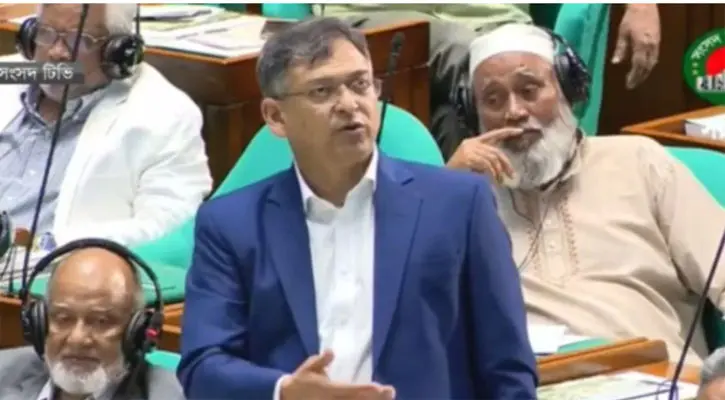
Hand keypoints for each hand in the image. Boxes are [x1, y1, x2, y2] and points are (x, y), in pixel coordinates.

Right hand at [280, 350, 394, 399]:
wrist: (286, 398)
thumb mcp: (309, 368)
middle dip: (375, 398)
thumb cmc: (301, 381)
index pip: (352, 389)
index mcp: (330, 389)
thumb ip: (321, 361)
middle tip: (390, 392)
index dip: (366, 389)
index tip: (380, 388)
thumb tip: (330, 351)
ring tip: (386, 398)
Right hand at [447, 127, 520, 181]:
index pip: (493, 134)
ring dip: (498, 172)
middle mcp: (471, 143)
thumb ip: (486, 161)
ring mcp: (469, 150)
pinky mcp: (468, 157)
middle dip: (506, 164)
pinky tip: (492, 181)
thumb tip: (504, 168)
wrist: (442, 179)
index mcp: (473, 142)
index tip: (520, 131)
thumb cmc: (457, 174)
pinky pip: (486, 165)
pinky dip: (492, 174)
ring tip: (499, 182)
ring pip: (492, 158)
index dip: (507, 132)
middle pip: (496, 151)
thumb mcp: (473, 164)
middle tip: (512, 175)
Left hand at [612, 4, 660, 88]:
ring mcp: (656, 43)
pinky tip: (644, 68)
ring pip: (652, 62)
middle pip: (647, 66)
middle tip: (632, 85)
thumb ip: (620, 49)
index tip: (628, 84)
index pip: (638, 65)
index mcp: (641, 44)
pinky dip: (649, 65)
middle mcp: (651, 46)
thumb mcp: (622, 33)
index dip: (634, 76)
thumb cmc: (631, 18)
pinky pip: (655, 57)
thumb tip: (615, 63)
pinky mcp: (658, 40)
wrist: (645, 5)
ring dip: (645, 73)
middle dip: (640, 77)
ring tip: (638, 79)